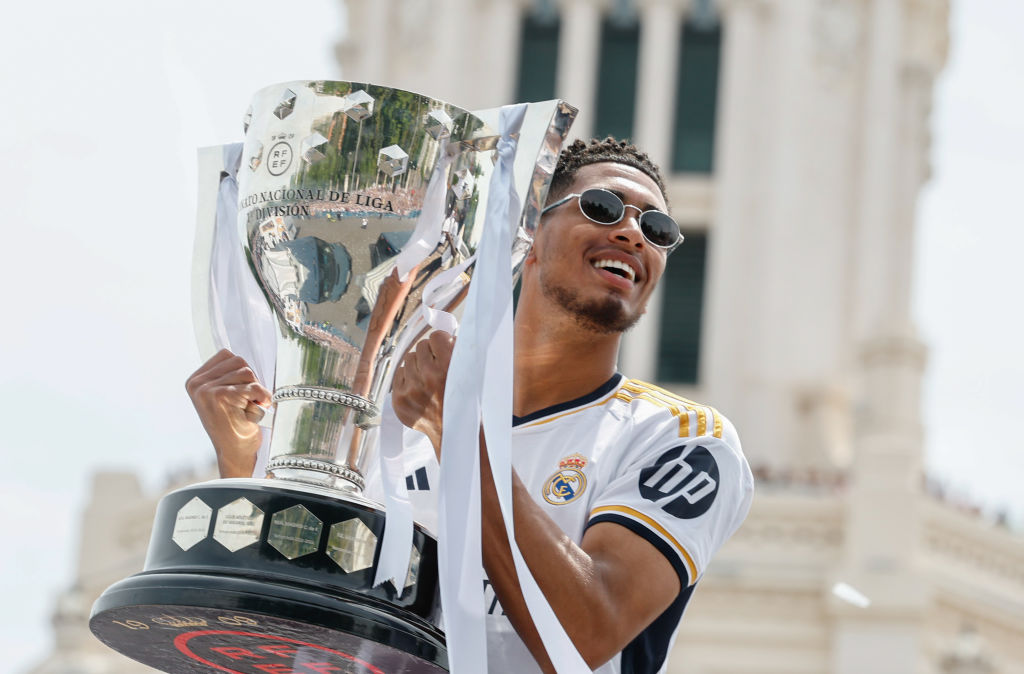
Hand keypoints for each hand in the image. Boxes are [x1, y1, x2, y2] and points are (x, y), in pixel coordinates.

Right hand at [185, 349, 270, 477]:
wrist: (236, 453)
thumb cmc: (236, 424)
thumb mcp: (227, 395)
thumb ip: (230, 375)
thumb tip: (246, 352)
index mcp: (195, 380)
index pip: (228, 355)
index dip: (243, 372)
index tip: (241, 393)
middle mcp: (197, 383)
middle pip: (239, 361)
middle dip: (250, 380)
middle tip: (247, 402)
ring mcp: (206, 390)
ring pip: (247, 372)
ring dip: (255, 391)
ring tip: (248, 408)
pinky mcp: (219, 397)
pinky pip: (252, 386)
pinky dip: (261, 397)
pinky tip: (258, 409)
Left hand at [391, 331, 454, 455]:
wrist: (456, 432)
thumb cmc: (466, 401)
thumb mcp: (472, 372)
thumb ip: (459, 349)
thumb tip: (444, 334)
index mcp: (449, 367)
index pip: (436, 336)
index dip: (441, 342)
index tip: (444, 349)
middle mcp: (428, 377)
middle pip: (420, 346)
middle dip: (429, 354)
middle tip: (437, 368)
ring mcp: (411, 390)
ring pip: (408, 360)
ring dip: (417, 366)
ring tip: (429, 380)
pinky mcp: (399, 400)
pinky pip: (398, 375)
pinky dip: (408, 380)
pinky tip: (420, 390)